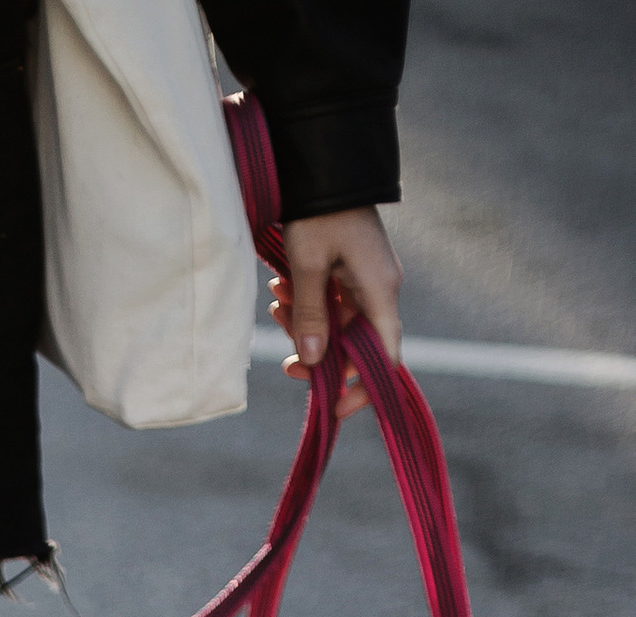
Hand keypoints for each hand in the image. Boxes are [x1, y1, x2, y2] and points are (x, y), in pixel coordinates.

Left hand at [272, 206, 401, 416]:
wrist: (325, 163)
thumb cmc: (319, 210)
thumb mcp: (308, 265)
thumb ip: (310, 315)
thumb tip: (313, 361)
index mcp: (380, 290)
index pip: (385, 357)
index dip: (362, 387)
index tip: (334, 408)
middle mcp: (380, 289)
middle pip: (355, 346)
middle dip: (317, 355)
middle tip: (284, 360)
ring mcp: (366, 280)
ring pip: (337, 326)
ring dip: (304, 326)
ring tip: (276, 304)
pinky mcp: (351, 272)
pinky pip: (330, 303)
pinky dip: (305, 306)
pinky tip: (281, 289)